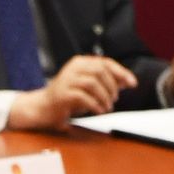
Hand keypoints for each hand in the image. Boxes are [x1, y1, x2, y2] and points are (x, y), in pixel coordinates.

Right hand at [7, 55, 137, 129]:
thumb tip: (126, 81)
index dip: (121, 72)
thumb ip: (105, 82)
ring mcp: (66, 80)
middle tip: (114, 99)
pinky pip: (84, 97)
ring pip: (93, 83)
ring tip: (106, 107)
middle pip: (100, 71)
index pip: (105, 63)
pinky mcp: (63, 94)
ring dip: (104, 97)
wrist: (41, 108)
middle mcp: (73, 68)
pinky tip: (98, 111)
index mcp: (80, 63)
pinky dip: (95, 105)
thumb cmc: (65, 98)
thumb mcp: (88, 87)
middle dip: (112, 86)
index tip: (132, 83)